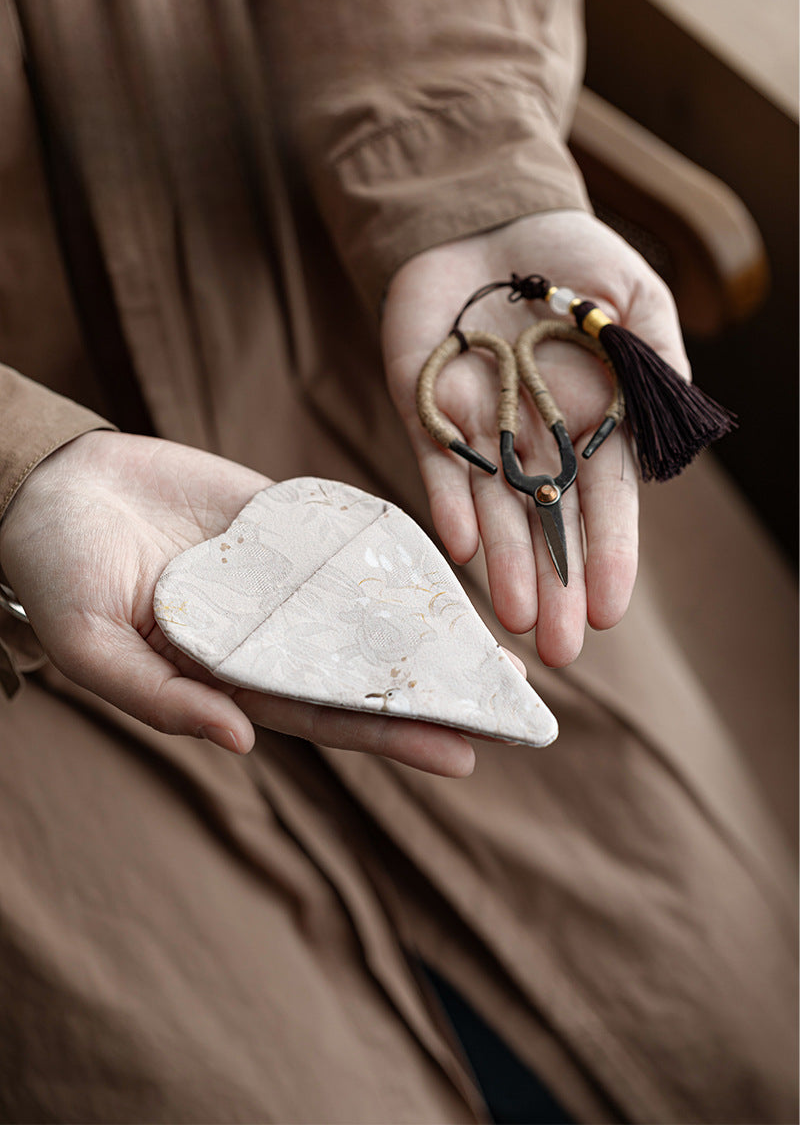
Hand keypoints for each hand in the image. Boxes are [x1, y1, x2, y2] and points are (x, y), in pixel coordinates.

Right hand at [0, 432, 475, 774]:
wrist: (54, 487)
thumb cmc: (58, 574)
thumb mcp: (95, 646)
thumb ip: (162, 697)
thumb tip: (240, 741)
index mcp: (229, 673)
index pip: (327, 714)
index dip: (393, 734)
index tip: (464, 753)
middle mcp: (270, 630)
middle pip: (366, 666)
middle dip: (436, 689)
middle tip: (515, 707)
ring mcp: (282, 573)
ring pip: (370, 605)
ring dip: (430, 626)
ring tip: (499, 645)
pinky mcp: (284, 520)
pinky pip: (349, 539)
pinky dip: (396, 555)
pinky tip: (448, 570)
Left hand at [382, 210, 687, 665]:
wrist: (485, 220)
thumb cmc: (568, 256)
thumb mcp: (632, 296)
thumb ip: (655, 360)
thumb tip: (673, 436)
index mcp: (593, 420)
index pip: (605, 501)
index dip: (609, 555)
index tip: (610, 610)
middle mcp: (538, 438)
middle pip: (548, 524)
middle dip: (556, 585)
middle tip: (560, 649)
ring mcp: (481, 429)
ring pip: (494, 511)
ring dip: (504, 566)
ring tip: (515, 621)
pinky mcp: (428, 412)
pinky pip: (438, 466)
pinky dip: (448, 503)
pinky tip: (459, 547)